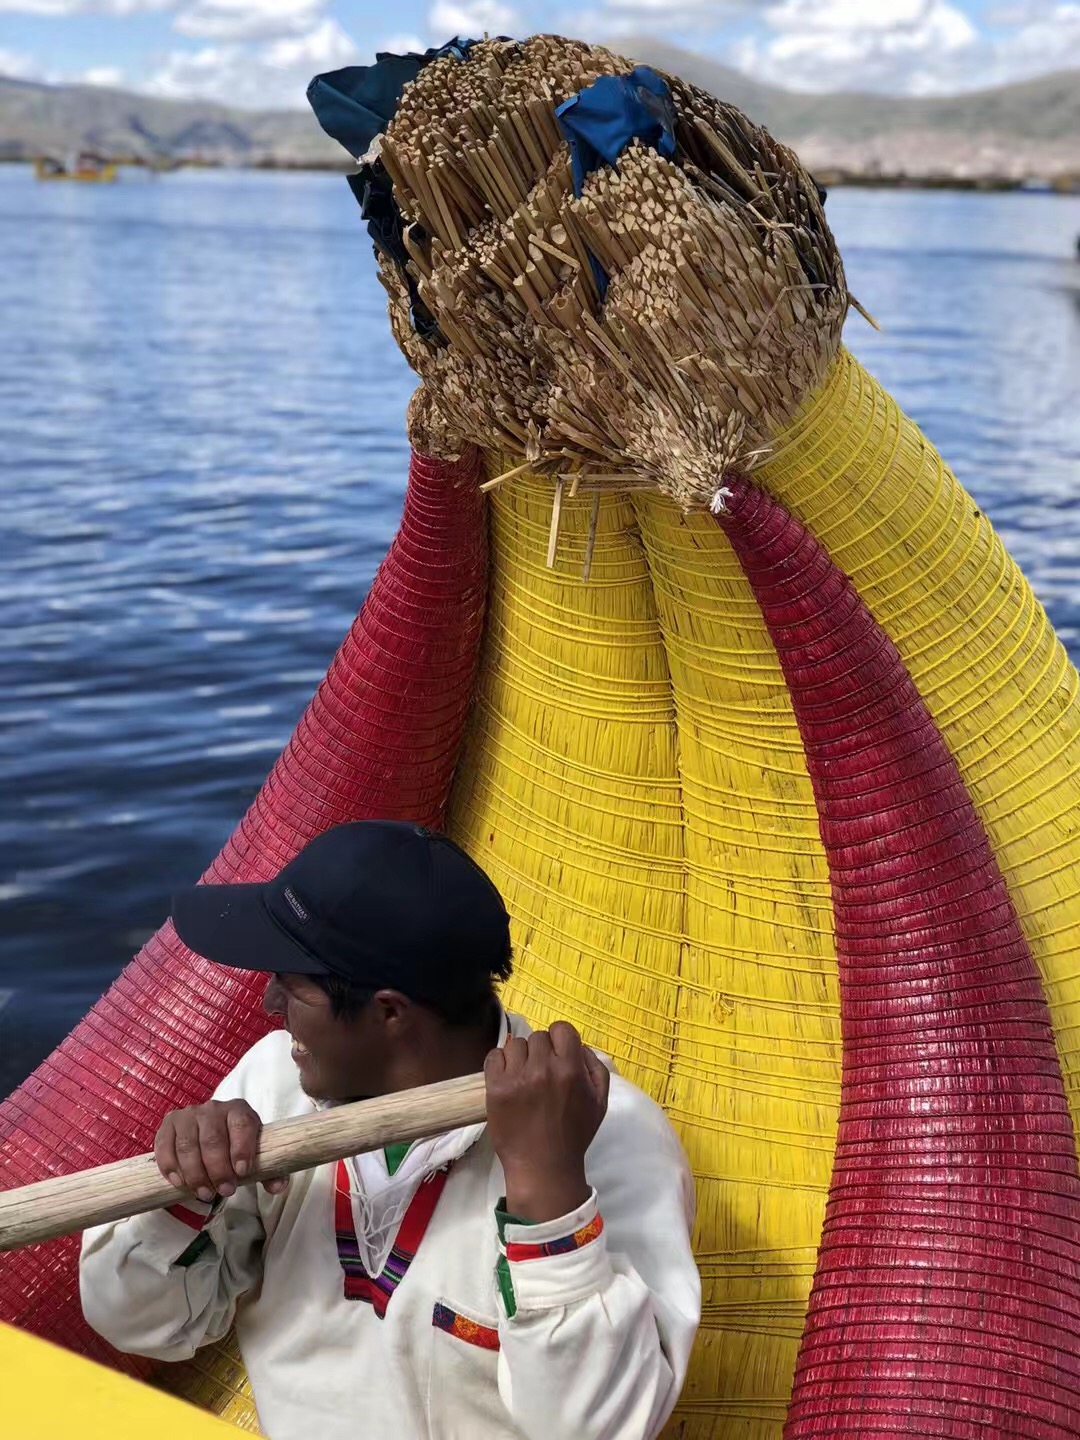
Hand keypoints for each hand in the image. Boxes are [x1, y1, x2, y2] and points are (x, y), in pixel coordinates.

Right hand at [154, 1100, 287, 1203]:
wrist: (212, 1137)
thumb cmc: (237, 1148)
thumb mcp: (256, 1156)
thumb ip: (270, 1171)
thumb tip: (278, 1187)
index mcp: (239, 1110)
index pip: (242, 1125)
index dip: (242, 1149)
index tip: (243, 1172)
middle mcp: (213, 1108)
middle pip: (213, 1139)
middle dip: (219, 1169)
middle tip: (225, 1191)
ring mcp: (189, 1115)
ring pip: (188, 1145)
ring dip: (196, 1174)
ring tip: (205, 1193)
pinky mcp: (169, 1124)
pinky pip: (165, 1146)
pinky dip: (171, 1167)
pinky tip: (180, 1183)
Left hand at [485, 1021, 610, 1222]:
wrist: (543, 1167)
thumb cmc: (573, 1135)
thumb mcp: (599, 1102)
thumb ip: (595, 1067)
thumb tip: (579, 1046)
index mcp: (571, 1069)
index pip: (562, 1029)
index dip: (560, 1040)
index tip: (556, 1055)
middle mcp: (543, 1068)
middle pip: (537, 1037)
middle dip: (540, 1052)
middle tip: (540, 1073)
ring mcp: (517, 1077)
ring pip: (515, 1045)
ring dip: (519, 1058)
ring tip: (522, 1077)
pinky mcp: (495, 1088)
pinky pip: (494, 1057)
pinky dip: (499, 1064)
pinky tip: (507, 1079)